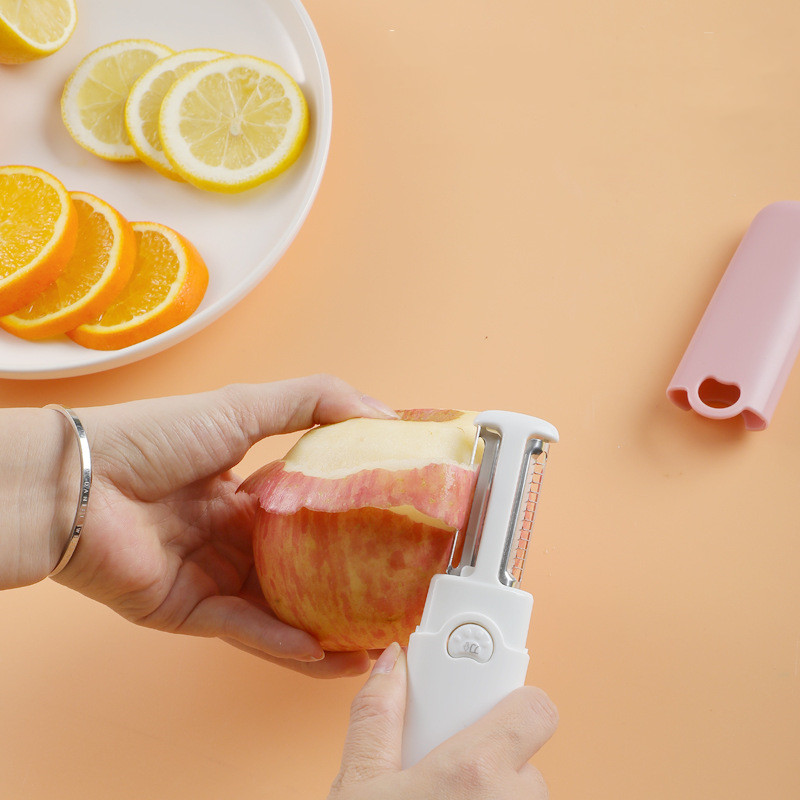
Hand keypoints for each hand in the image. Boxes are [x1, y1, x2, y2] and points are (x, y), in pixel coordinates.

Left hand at [54, 374, 397, 677]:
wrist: (82, 482)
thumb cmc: (156, 438)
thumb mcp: (244, 406)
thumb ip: (314, 402)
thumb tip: (382, 413)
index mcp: (244, 494)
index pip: (308, 512)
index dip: (349, 522)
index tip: (392, 532)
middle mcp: (232, 538)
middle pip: (300, 569)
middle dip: (344, 587)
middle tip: (391, 599)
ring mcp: (213, 577)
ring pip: (280, 611)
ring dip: (324, 631)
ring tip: (369, 646)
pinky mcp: (190, 611)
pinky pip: (245, 631)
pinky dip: (281, 642)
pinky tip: (321, 650)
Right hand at [328, 643, 556, 798]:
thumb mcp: (358, 784)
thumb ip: (377, 715)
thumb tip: (391, 664)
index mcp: (476, 773)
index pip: (537, 709)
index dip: (512, 698)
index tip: (486, 699)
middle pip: (523, 752)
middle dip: (489, 752)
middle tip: (446, 765)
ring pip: (520, 793)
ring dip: (491, 790)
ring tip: (442, 798)